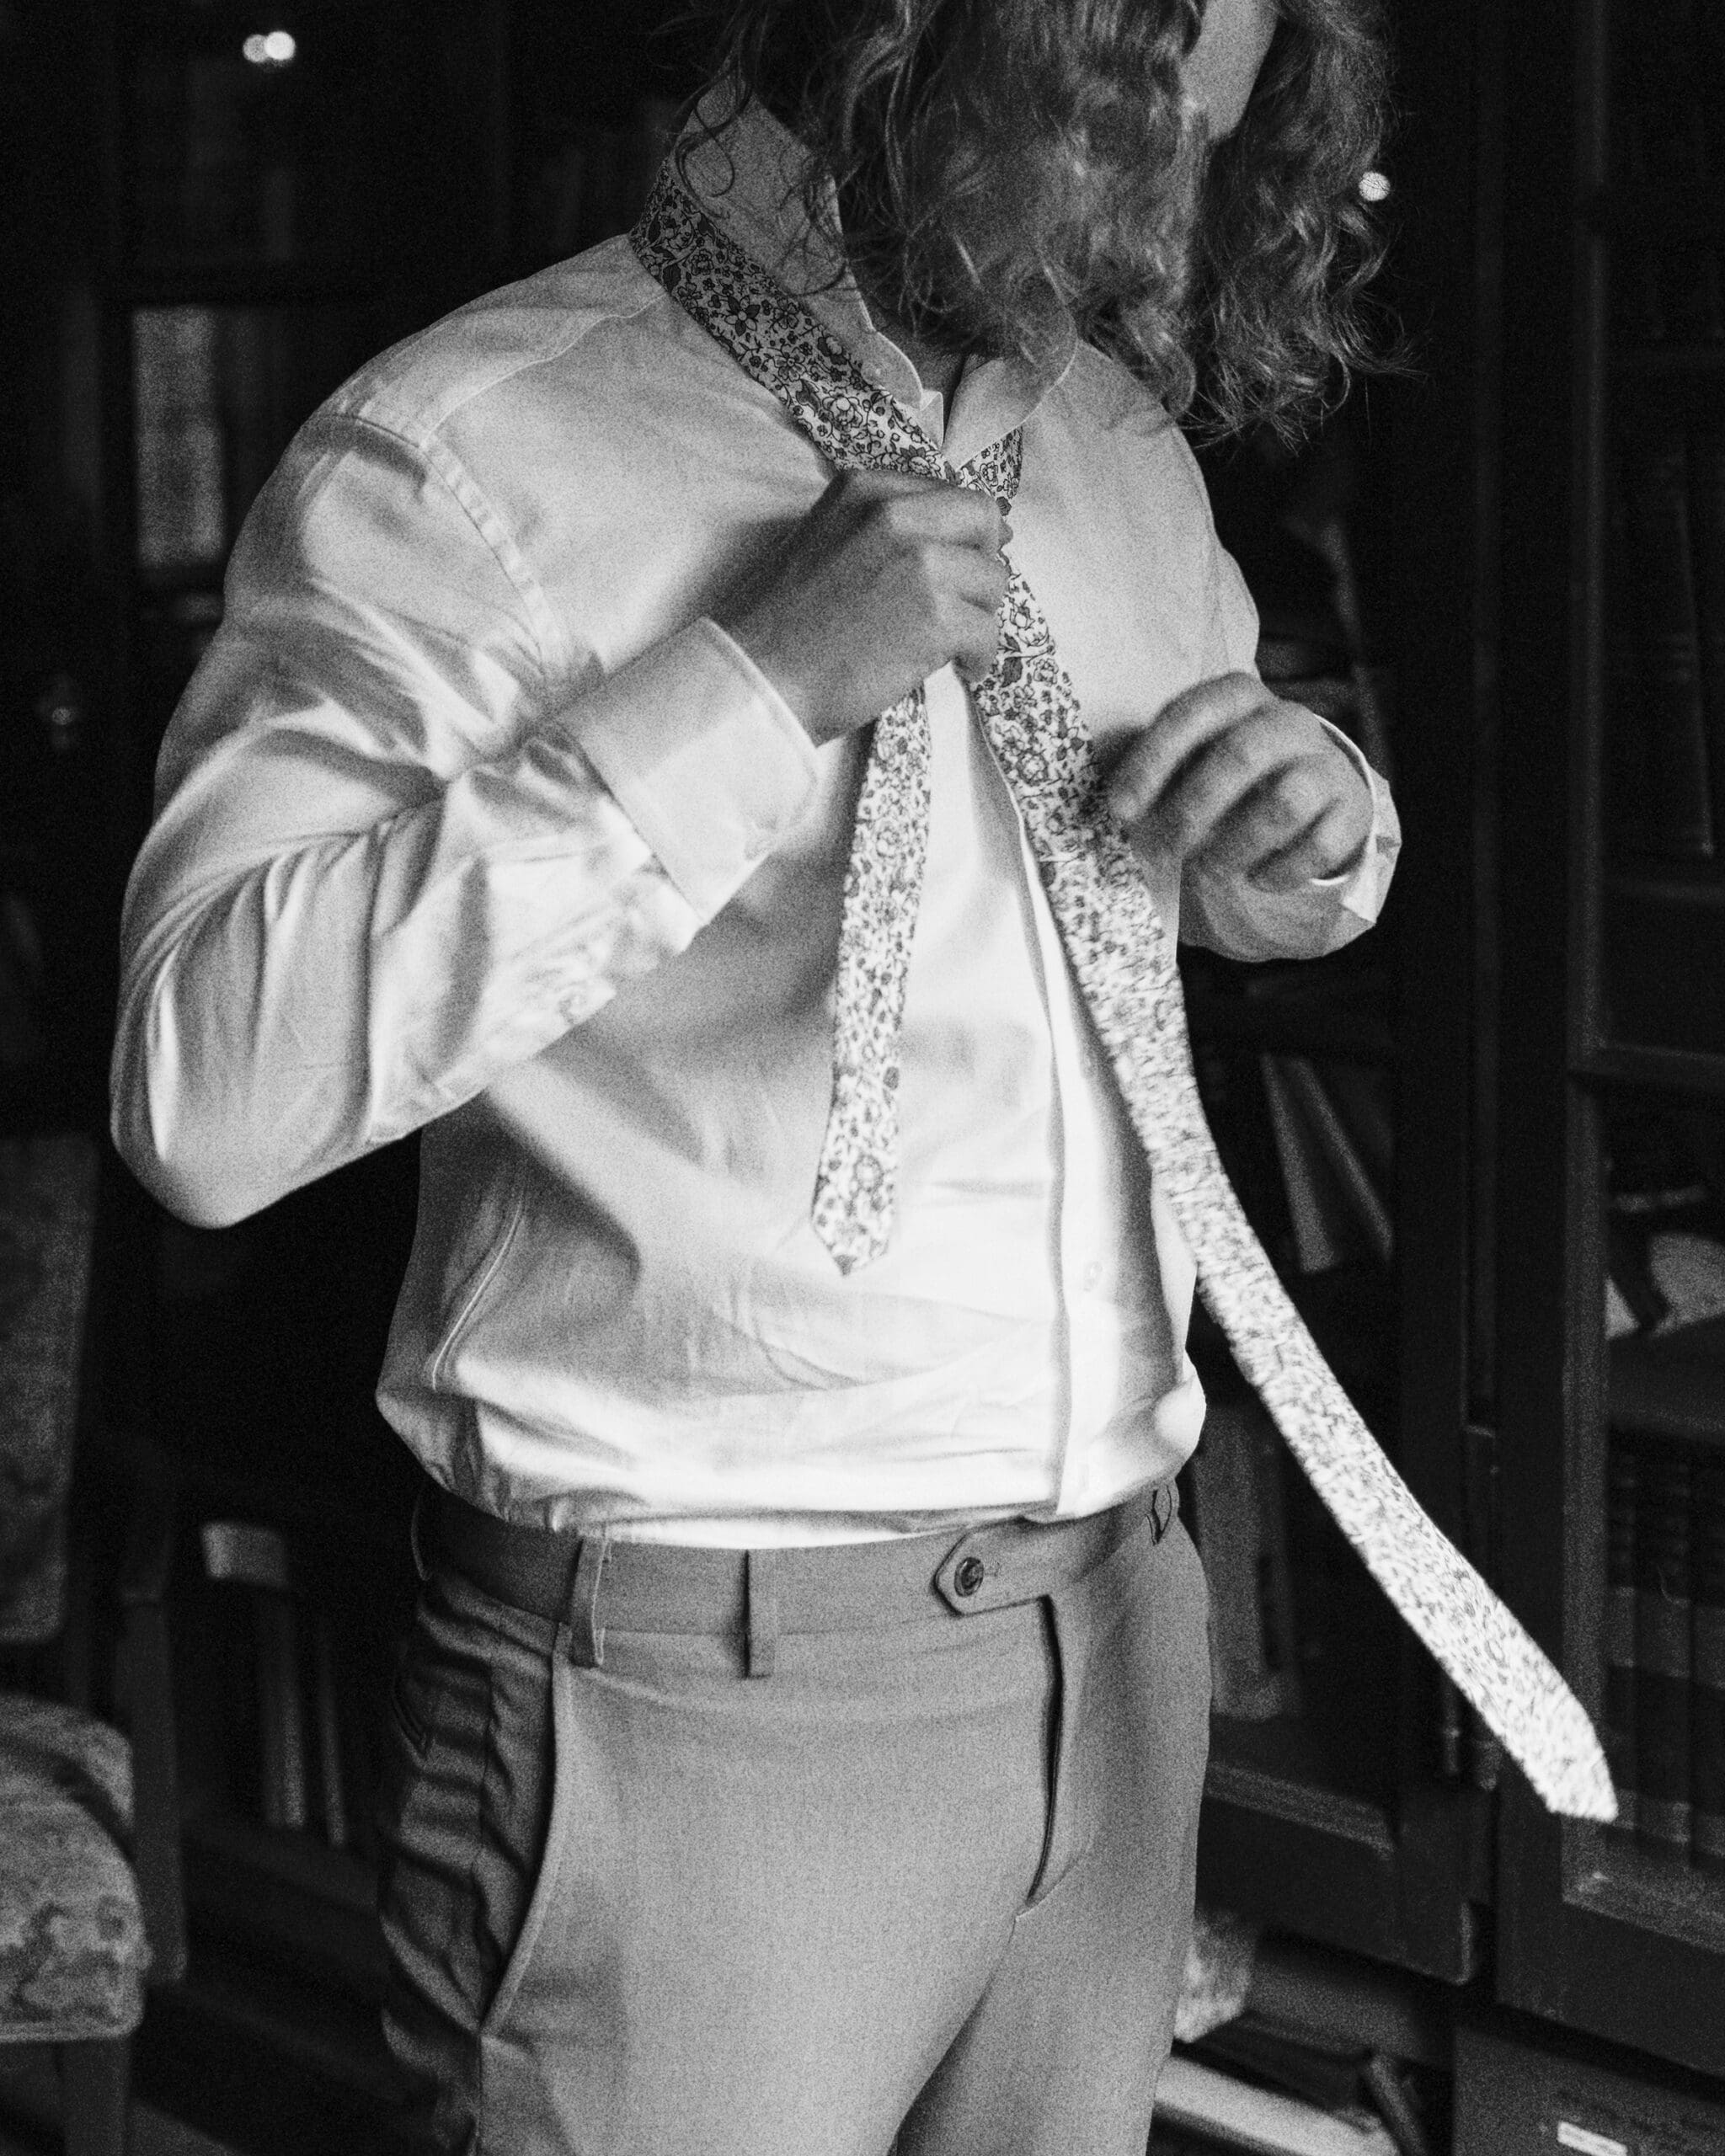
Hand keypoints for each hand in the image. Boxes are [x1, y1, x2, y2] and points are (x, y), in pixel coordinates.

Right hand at [714, 470, 1009, 747]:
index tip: (969, 558)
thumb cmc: (783, 622)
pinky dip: (980, 656)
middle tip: (968, 602)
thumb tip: (951, 537)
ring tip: (954, 644)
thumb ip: (880, 527)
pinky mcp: (936, 616)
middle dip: (983, 562)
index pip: (949, 494)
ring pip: (992, 581)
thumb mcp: (824, 538)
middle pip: (983, 522)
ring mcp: (920, 563)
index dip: (968, 531)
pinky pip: (988, 632)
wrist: (761, 675)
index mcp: (866, 490)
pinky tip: (961, 669)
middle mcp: (898, 514)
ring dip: (980, 615)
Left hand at [1105, 672, 1372, 890]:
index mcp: (1237, 696)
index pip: (1190, 715)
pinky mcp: (1351, 807)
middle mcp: (1287, 719)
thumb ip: (1148, 771)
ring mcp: (1325, 761)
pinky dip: (1282, 871)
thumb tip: (1104, 804)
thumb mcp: (1190, 757)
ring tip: (1207, 874)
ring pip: (1283, 803)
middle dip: (1191, 812)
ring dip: (1235, 847)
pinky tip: (1257, 879)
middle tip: (1162, 853)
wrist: (1315, 789)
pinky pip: (1319, 843)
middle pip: (1238, 757)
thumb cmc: (1231, 774)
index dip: (1151, 762)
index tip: (1120, 810)